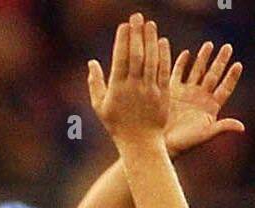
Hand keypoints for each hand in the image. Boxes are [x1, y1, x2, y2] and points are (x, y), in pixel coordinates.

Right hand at [88, 12, 171, 148]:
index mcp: (117, 89)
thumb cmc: (118, 126)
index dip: (123, 40)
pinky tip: (162, 42)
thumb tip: (91, 62)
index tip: (124, 25)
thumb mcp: (100, 107)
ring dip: (151, 40)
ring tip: (150, 24)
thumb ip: (95, 83)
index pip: (120, 58)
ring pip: (151, 60)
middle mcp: (134, 88)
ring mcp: (150, 91)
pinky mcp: (162, 95)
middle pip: (137, 55)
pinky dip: (164, 55)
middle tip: (137, 16)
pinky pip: (163, 71)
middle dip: (137, 34)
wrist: (140, 145)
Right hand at [165, 41, 244, 157]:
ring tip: (210, 44)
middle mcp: (200, 98)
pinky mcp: (172, 91)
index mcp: (210, 108)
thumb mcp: (204, 134)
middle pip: (213, 75)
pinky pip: (178, 73)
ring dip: (203, 58)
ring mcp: (186, 93)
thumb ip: (222, 127)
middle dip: (220, 61)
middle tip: (228, 47)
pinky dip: (182, 63)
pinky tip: (186, 52)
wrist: (161, 143)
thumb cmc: (184, 143)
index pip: (225, 89)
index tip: (238, 64)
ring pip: (197, 71)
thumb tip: (242, 127)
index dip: (232, 77)